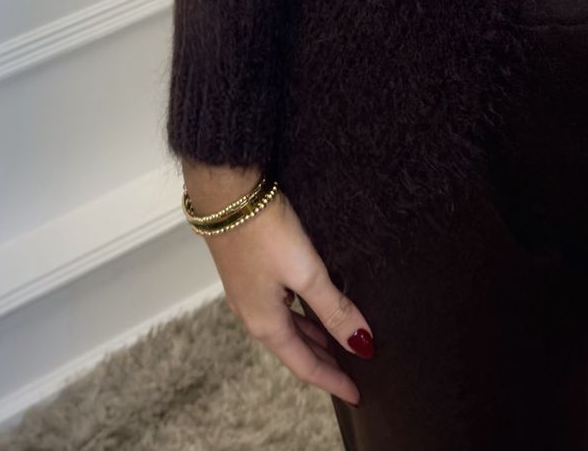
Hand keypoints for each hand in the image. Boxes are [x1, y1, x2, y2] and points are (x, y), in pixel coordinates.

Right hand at [186, 167, 371, 406]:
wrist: (226, 193)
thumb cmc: (264, 232)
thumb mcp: (306, 272)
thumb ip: (333, 308)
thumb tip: (361, 344)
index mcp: (266, 324)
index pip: (305, 366)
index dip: (333, 381)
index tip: (357, 395)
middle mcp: (254, 315)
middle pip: (295, 350)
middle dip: (324, 363)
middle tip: (353, 372)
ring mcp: (249, 294)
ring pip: (287, 328)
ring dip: (312, 339)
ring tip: (339, 344)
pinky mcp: (250, 273)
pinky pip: (281, 309)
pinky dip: (301, 317)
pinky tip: (312, 306)